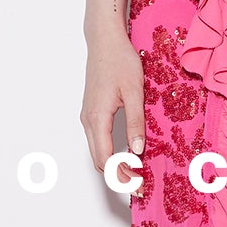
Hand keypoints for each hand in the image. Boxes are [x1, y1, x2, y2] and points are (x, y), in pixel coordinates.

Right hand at [81, 29, 146, 175]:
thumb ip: (136, 122)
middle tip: (139, 184)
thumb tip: (137, 150)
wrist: (104, 41)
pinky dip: (110, 152)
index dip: (121, 176)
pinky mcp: (91, 111)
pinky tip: (127, 153)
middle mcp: (88, 120)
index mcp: (97, 118)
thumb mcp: (135, 92)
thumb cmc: (120, 61)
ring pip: (97, 151)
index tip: (138, 186)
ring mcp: (87, 116)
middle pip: (98, 160)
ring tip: (136, 171)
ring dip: (113, 165)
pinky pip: (98, 140)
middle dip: (117, 176)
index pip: (106, 159)